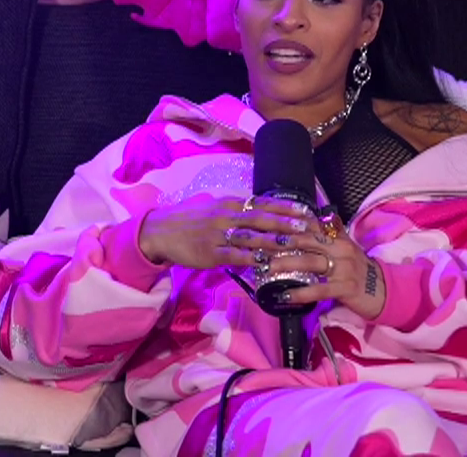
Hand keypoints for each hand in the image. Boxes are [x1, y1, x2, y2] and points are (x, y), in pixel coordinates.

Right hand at [136, 195, 312, 269]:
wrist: (160, 230)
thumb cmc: (189, 219)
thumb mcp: (213, 207)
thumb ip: (235, 210)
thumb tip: (258, 211)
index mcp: (228, 203)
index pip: (261, 203)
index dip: (283, 207)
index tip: (304, 210)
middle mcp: (225, 216)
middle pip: (260, 218)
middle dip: (284, 223)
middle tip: (305, 226)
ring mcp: (218, 235)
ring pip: (250, 237)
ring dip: (272, 241)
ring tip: (292, 244)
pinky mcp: (210, 253)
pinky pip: (234, 255)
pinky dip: (250, 258)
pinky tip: (265, 262)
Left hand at [263, 225, 386, 319]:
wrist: (383, 290)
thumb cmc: (357, 269)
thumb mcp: (343, 247)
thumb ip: (326, 233)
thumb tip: (305, 217)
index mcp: (336, 237)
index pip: (309, 225)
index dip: (286, 223)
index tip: (264, 223)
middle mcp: (340, 248)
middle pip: (306, 240)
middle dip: (281, 241)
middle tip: (258, 243)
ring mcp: (344, 267)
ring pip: (310, 262)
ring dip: (287, 264)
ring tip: (267, 267)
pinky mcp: (346, 288)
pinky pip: (319, 289)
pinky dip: (301, 293)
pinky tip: (285, 296)